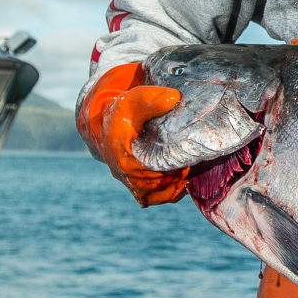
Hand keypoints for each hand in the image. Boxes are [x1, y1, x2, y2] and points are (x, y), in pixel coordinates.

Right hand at [79, 62, 189, 206]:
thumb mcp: (135, 100)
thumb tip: (175, 98)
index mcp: (122, 153)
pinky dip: (165, 195)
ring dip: (170, 189)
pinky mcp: (133, 184)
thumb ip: (153, 100)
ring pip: (151, 196)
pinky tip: (180, 185)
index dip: (167, 167)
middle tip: (189, 166)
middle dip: (172, 178)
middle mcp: (122, 171)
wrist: (109, 123)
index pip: (146, 169)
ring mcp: (127, 180)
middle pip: (152, 185)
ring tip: (185, 176)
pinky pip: (149, 199)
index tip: (183, 160)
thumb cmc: (124, 112)